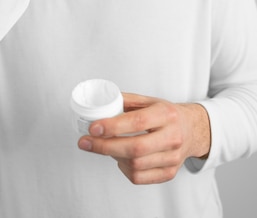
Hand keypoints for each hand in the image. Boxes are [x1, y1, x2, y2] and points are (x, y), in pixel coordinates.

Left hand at [78, 93, 210, 184]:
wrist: (192, 130)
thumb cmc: (167, 114)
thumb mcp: (150, 100)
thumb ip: (127, 101)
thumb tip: (102, 103)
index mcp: (166, 114)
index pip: (138, 122)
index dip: (113, 126)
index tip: (93, 127)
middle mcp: (172, 137)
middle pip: (135, 148)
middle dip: (105, 146)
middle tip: (86, 142)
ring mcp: (172, 158)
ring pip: (135, 165)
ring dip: (113, 157)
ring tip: (104, 147)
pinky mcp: (169, 172)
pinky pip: (140, 177)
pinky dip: (123, 169)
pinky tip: (119, 158)